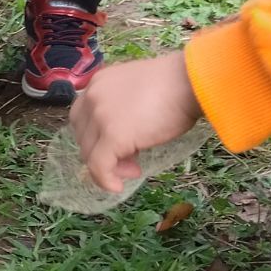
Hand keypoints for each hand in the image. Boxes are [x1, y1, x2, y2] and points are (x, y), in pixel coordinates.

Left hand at [70, 52, 202, 192]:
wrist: (189, 83)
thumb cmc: (175, 85)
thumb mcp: (138, 92)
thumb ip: (122, 109)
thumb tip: (126, 139)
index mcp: (98, 84)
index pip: (82, 117)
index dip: (96, 136)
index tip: (119, 144)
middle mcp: (92, 97)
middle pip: (83, 136)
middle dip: (103, 152)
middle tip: (131, 160)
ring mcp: (100, 116)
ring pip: (89, 153)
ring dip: (109, 166)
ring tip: (135, 168)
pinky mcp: (112, 136)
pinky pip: (99, 166)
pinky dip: (105, 181)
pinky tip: (117, 187)